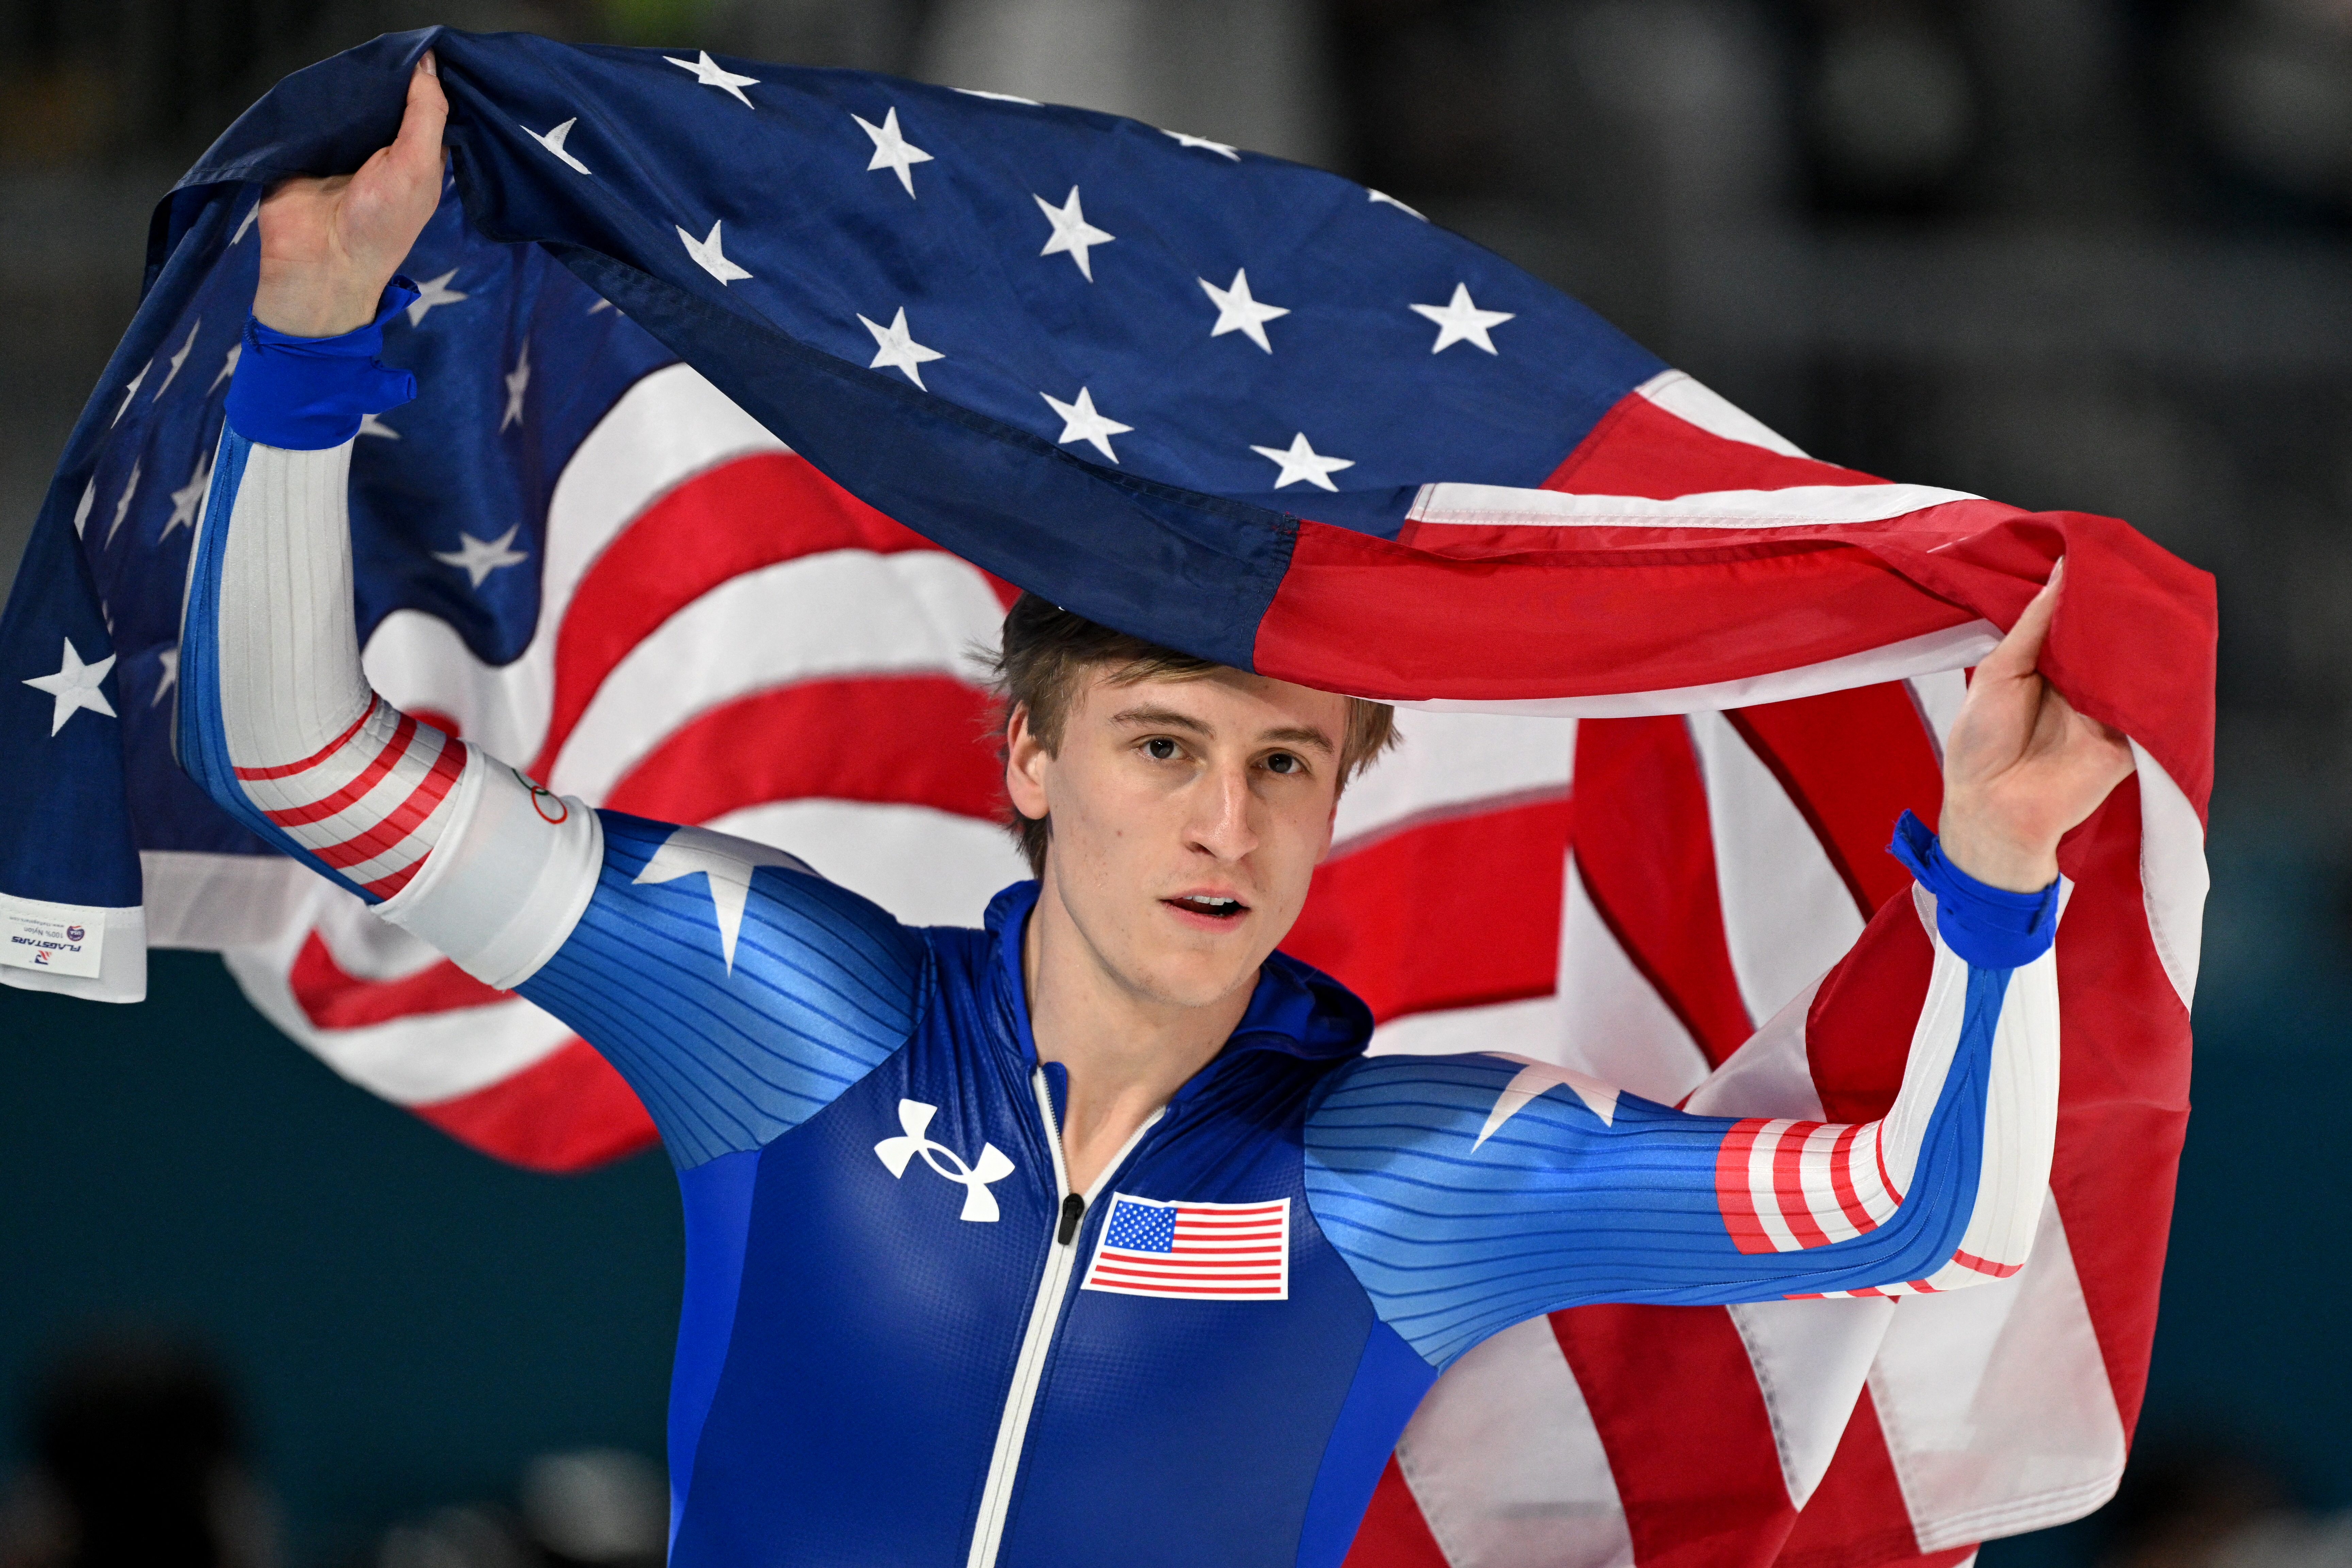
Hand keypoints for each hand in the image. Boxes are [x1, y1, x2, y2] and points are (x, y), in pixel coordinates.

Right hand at [252, 53, 447, 336]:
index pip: (427, 110)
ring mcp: (343, 150)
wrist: (318, 263)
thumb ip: (426, 117)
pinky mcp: (306, 148)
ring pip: (350, 102)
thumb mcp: (417, 168)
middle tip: (384, 47)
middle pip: (387, 101)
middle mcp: (383, 153)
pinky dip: (316, 97)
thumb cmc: (379, 226)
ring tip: (354, 57)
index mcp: (417, 160)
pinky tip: (322, 78)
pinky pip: (312, 113)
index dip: (428, 83)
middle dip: (386, 77)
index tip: (425, 51)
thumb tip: (428, 66)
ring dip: (350, 83)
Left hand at [1936, 558, 2135, 891]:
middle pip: (2108, 638)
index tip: (2099, 554)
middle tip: (2132, 568)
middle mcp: (2080, 684)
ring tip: (2148, 596)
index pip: (2074, 620)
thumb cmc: (1980, 744)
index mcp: (2045, 667)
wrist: (1992, 810)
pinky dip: (2156, 678)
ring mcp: (2108, 709)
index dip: (2086, 591)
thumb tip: (2061, 571)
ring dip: (2140, 636)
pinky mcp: (2130, 737)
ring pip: (2133, 665)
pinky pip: (2151, 702)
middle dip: (2118, 607)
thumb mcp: (1999, 671)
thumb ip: (2033, 624)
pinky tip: (2162, 646)